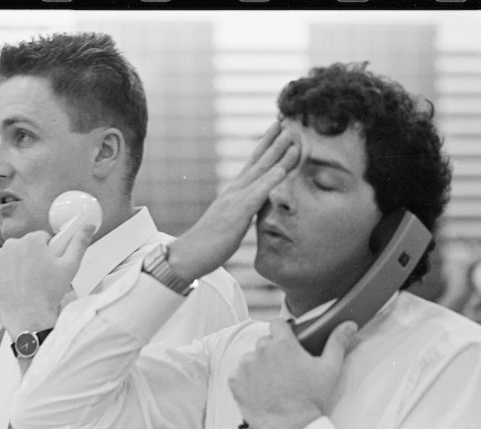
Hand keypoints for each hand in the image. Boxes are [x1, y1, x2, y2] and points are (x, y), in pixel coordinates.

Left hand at [0, 224, 94, 338]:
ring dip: (17, 264)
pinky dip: (3, 274)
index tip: (49, 266)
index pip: (42, 238)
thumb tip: (89, 226)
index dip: (49, 252)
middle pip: (25, 246)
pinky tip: (13, 285)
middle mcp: (12, 244)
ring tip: (26, 283)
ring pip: (10, 255)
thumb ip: (80, 242)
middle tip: (39, 277)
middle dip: (32, 257)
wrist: (28, 317)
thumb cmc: (50, 293)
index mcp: (33, 240)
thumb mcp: (71, 266)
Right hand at [167, 122, 300, 280]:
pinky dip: (273, 177)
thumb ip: (242, 213)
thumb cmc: (208, 245)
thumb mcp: (229, 224)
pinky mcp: (238, 212)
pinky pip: (260, 191)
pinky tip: (285, 166)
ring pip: (261, 170)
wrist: (188, 255)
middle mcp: (234, 191)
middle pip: (257, 160)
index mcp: (233, 194)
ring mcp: (236, 199)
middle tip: (287, 121)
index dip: (265, 147)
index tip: (277, 131)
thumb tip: (252, 211)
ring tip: (292, 135)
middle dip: (273, 140)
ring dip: (278, 151)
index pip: (252, 165)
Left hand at [227, 319, 357, 428]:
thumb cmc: (312, 399)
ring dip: (258, 366)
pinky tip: (260, 391)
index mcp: (283, 343)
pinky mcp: (234, 381)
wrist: (294, 428)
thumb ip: (337, 342)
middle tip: (284, 370)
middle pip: (264, 342)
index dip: (282, 332)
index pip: (277, 324)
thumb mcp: (330, 369)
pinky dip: (246, 381)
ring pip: (250, 358)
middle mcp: (261, 350)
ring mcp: (245, 366)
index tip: (286, 343)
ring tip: (272, 383)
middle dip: (272, 352)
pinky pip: (238, 374)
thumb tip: (349, 324)